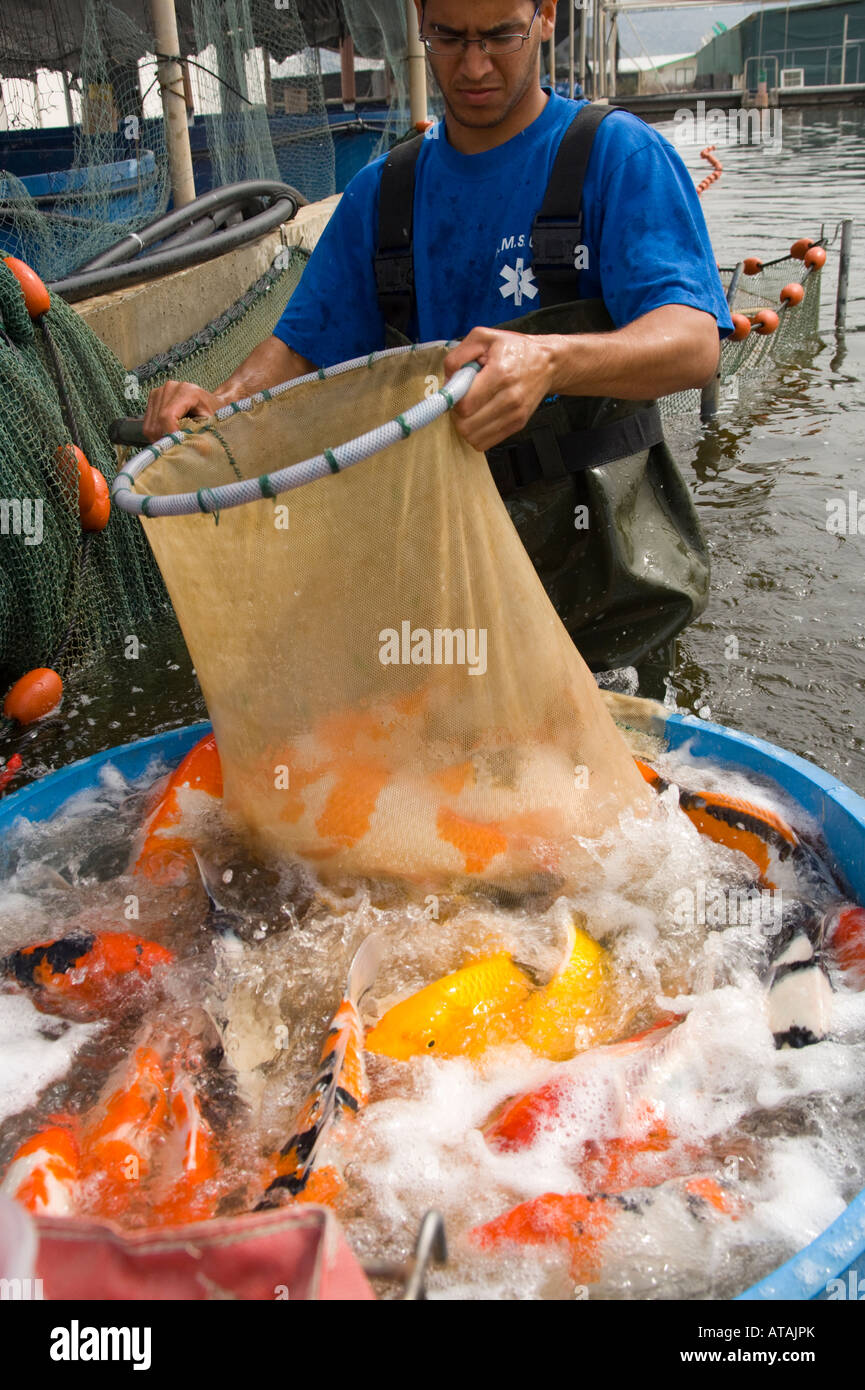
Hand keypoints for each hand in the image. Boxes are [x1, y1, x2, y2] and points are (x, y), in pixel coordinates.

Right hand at [142, 380, 223, 442]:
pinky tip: (168, 434)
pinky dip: (156, 433)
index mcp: (187, 391)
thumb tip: (186, 449)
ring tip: (174, 441)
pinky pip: (148, 422)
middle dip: (165, 438)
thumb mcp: (211, 424)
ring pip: (150, 424)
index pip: (168, 416)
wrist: (212, 401)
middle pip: (157, 421)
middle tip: (176, 448)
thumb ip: (199, 435)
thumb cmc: (215, 413)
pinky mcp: (153, 397)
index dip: (170, 434)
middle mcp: (170, 388)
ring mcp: (159, 391)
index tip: (176, 447)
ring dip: (159, 437)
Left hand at [443, 327, 556, 452]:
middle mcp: (510, 398)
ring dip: (466, 425)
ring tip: (472, 408)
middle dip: (457, 414)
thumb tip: (447, 381)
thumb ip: (458, 355)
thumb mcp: (483, 337)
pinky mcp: (517, 425)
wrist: (547, 362)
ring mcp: (515, 415)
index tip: (456, 390)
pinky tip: (479, 417)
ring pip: (474, 437)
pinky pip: (485, 443)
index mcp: (500, 374)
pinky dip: (476, 434)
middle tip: (463, 399)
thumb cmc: (514, 348)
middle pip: (466, 425)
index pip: (464, 404)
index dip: (453, 399)